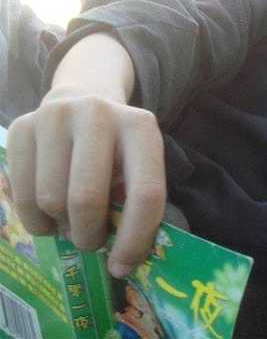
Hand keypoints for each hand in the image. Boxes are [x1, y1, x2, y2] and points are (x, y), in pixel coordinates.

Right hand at [6, 86, 165, 277]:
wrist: (82, 100)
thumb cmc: (116, 150)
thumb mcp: (138, 166)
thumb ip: (136, 204)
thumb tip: (123, 260)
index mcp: (140, 128)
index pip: (145, 193)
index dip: (134, 239)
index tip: (121, 266)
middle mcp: (99, 114)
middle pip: (87, 199)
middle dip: (88, 235)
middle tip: (91, 241)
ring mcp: (57, 117)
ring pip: (49, 199)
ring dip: (59, 227)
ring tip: (69, 224)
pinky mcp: (22, 126)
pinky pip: (21, 192)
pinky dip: (34, 218)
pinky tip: (47, 213)